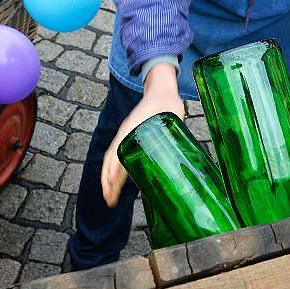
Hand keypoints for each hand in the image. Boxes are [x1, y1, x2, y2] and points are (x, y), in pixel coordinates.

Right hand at [100, 63, 183, 206]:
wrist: (159, 89)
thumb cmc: (167, 101)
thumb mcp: (172, 113)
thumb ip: (174, 126)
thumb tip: (182, 147)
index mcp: (133, 127)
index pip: (118, 151)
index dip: (114, 169)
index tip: (112, 185)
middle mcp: (125, 132)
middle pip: (110, 158)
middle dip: (107, 180)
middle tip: (109, 199)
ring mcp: (125, 135)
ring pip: (111, 159)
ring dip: (108, 179)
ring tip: (109, 197)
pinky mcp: (129, 138)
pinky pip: (116, 156)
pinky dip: (113, 171)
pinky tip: (115, 184)